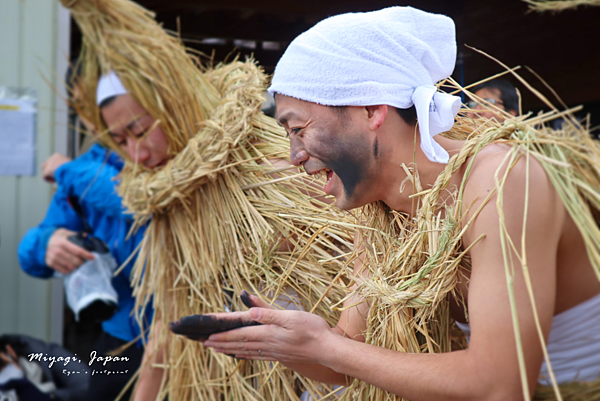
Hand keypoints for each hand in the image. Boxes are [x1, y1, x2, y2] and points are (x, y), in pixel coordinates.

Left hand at [41, 153, 70, 182]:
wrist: (72, 170)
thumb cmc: (74, 168)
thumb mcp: (70, 164)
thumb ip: (65, 165)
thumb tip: (65, 170)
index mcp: (57, 155)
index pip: (52, 161)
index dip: (55, 167)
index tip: (59, 172)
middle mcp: (51, 158)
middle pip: (46, 165)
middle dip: (49, 171)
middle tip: (56, 176)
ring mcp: (48, 165)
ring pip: (44, 171)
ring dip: (49, 175)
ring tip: (56, 178)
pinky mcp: (47, 171)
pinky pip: (44, 177)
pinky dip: (49, 180)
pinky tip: (55, 181)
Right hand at [45, 228, 94, 273]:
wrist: (41, 241)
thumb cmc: (55, 237)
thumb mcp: (64, 232)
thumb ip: (75, 234)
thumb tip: (85, 235)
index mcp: (63, 242)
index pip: (78, 251)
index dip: (87, 255)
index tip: (92, 257)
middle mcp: (58, 251)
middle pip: (75, 261)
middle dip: (83, 262)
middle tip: (86, 261)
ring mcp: (53, 258)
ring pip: (70, 267)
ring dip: (77, 267)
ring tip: (79, 265)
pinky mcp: (50, 263)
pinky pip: (63, 270)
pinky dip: (69, 270)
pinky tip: (72, 267)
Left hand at [204, 292, 334, 364]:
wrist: (326, 349)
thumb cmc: (312, 329)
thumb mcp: (291, 316)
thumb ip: (270, 314)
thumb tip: (250, 311)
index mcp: (268, 333)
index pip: (240, 335)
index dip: (223, 336)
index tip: (208, 337)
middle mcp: (268, 344)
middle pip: (239, 344)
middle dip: (221, 343)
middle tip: (204, 344)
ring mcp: (273, 351)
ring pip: (246, 351)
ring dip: (229, 349)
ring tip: (216, 349)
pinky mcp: (279, 355)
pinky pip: (256, 356)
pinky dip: (244, 355)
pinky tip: (241, 355)